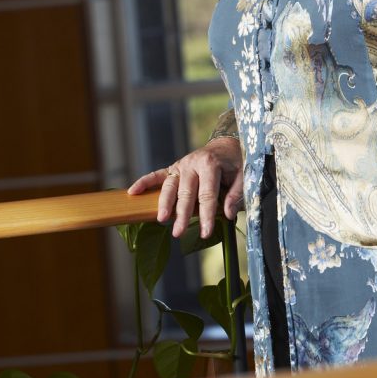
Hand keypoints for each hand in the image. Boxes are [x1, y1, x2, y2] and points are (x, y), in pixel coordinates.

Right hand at [126, 136, 243, 238]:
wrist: (226, 145)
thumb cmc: (235, 163)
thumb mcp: (243, 175)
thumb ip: (235, 194)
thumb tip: (228, 214)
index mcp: (210, 165)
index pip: (207, 195)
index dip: (206, 215)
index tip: (205, 232)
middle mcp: (193, 164)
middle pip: (186, 193)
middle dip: (182, 214)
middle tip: (178, 232)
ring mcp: (181, 165)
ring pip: (170, 186)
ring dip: (164, 203)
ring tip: (161, 219)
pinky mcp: (174, 168)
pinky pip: (157, 175)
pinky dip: (144, 182)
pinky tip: (133, 192)